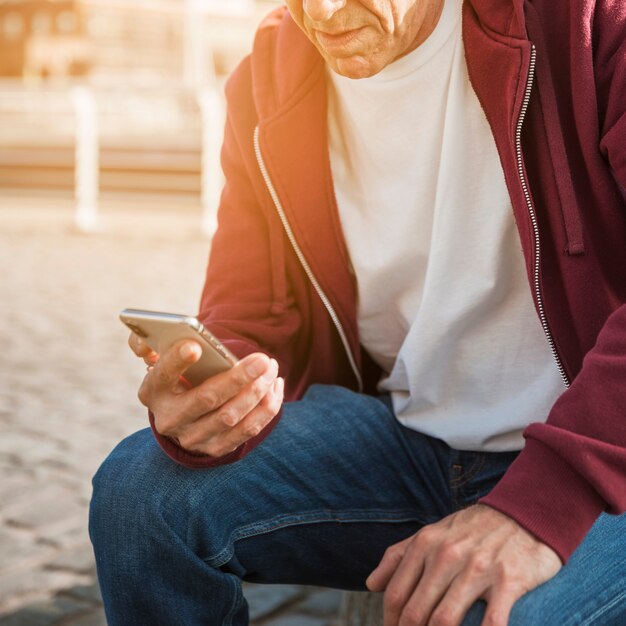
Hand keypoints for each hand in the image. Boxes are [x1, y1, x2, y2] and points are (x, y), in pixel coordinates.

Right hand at [128, 333, 283, 456]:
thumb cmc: (179, 376)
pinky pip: (248, 430)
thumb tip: (144, 341)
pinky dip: (266, 408)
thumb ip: (148, 343)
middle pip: (206, 399)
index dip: (176, 361)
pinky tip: (275, 385)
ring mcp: (193, 438)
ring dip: (257, 391)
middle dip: (238, 378)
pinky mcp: (216, 449)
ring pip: (231, 416)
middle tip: (262, 360)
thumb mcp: (162, 360)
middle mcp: (169, 419)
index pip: (162, 375)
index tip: (195, 346)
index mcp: (152, 391)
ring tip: (271, 368)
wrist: (183, 416)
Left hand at [366, 504, 560, 625]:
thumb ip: (399, 556)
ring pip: (445, 620)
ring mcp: (478, 569)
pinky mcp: (509, 581)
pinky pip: (491, 624)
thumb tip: (371, 584)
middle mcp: (447, 555)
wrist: (522, 512)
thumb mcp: (431, 533)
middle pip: (416, 612)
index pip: (396, 595)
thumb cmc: (471, 529)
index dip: (391, 623)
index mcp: (425, 544)